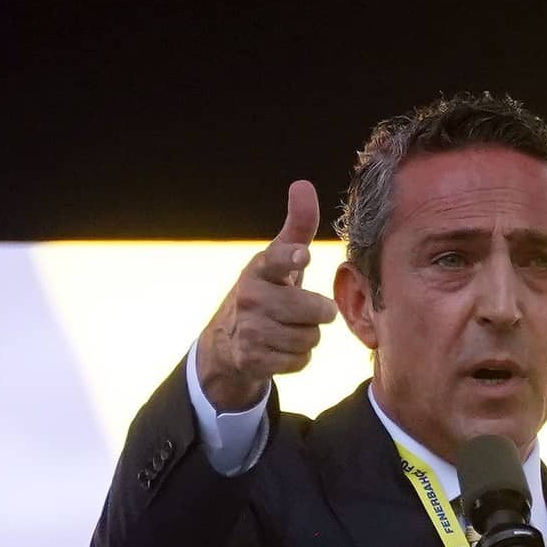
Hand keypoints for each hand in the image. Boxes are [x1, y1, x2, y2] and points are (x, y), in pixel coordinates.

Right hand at [196, 180, 339, 410]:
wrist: (227, 340)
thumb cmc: (268, 290)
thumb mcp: (278, 258)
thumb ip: (298, 225)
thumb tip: (303, 184)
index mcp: (260, 268)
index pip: (278, 259)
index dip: (292, 258)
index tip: (304, 256)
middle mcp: (251, 297)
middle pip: (314, 311)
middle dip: (319, 313)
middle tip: (307, 310)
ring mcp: (249, 330)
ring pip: (310, 338)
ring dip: (308, 337)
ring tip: (290, 329)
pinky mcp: (252, 359)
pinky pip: (300, 361)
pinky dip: (298, 358)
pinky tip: (282, 348)